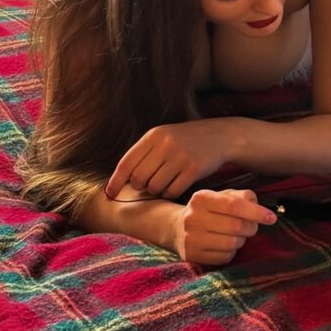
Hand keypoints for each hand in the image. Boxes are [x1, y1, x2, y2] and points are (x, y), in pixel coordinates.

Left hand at [106, 119, 234, 198]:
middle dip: (140, 186)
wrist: (220, 136)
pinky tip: (177, 185)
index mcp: (154, 135)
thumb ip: (143, 154)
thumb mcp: (164, 138)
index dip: (116, 181)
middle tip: (149, 184)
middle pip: (139, 178)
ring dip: (157, 190)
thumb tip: (119, 182)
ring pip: (154, 187)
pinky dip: (171, 193)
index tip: (109, 195)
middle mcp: (166, 144)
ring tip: (165, 182)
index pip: (126, 162)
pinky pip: (172, 191)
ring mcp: (180, 156)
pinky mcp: (193, 168)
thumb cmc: (186, 140)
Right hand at [173, 189, 276, 264]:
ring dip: (241, 240)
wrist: (177, 228)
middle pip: (236, 226)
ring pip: (232, 243)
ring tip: (237, 235)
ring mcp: (191, 239)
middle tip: (252, 226)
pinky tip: (225, 244)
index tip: (272, 218)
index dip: (256, 212)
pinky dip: (231, 252)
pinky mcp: (192, 256)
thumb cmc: (208, 209)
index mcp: (202, 198)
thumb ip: (242, 196)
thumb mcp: (222, 196)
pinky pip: (224, 257)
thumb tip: (258, 206)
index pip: (234, 206)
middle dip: (251, 227)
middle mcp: (193, 218)